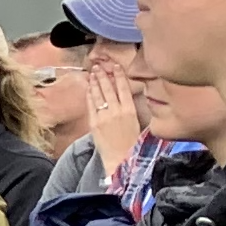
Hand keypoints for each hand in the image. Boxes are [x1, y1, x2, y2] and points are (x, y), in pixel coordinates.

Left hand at [83, 61, 143, 176]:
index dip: (119, 76)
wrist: (121, 159)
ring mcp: (104, 117)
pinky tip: (88, 88)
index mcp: (131, 111)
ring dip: (95, 82)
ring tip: (92, 73)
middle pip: (109, 89)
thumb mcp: (137, 123)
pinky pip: (91, 105)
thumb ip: (131, 109)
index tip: (116, 66)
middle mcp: (117, 111)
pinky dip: (89, 95)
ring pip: (98, 95)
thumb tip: (127, 96)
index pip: (124, 88)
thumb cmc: (132, 143)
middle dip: (103, 76)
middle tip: (98, 66)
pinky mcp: (94, 123)